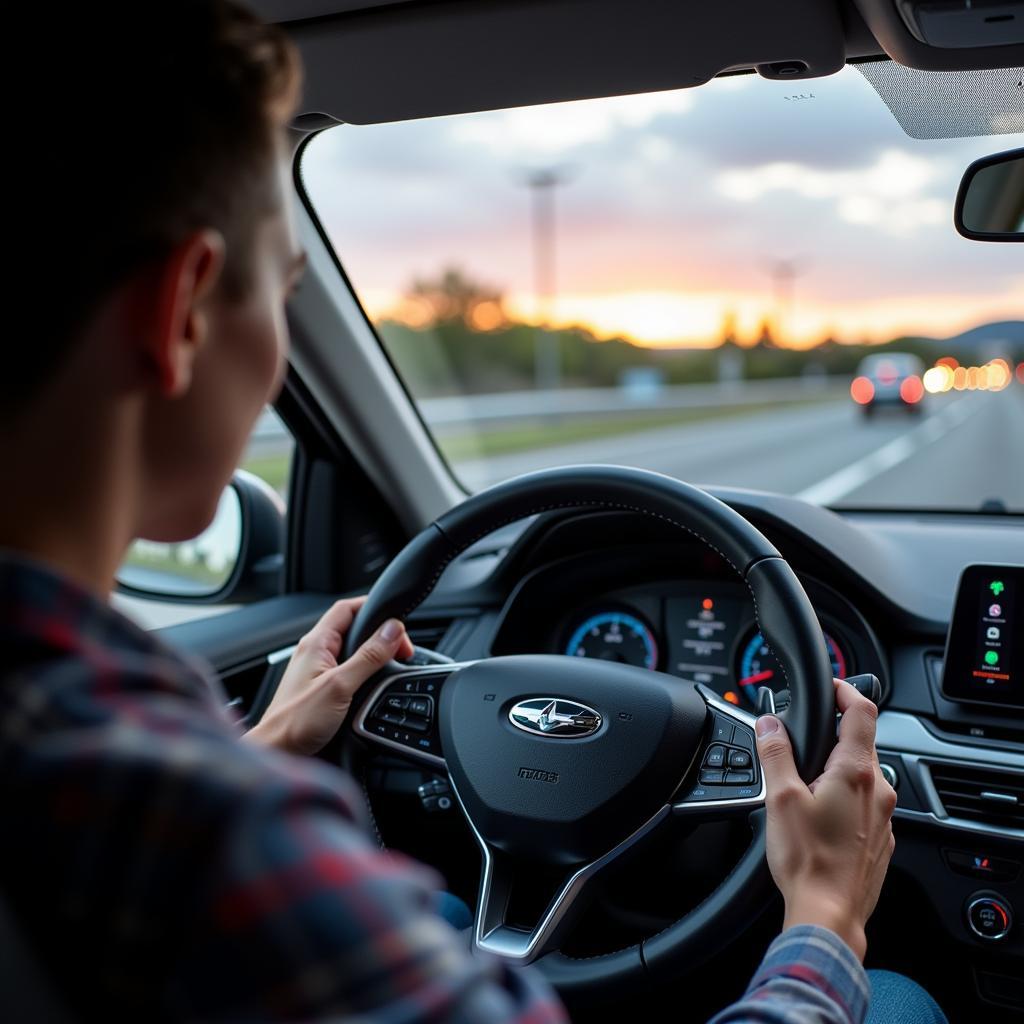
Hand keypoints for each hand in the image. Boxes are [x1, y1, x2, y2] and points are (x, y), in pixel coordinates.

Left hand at [245, 597, 413, 756]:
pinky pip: (348, 670)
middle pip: (353, 629)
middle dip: (380, 635)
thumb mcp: (340, 686)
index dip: (374, 608)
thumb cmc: (296, 722)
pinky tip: (374, 685)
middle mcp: (314, 653)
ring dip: (374, 655)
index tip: (397, 623)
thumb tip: (392, 630)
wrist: (277, 754)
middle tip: (401, 651)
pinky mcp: (321, 688)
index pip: (347, 608)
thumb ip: (368, 657)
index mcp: (316, 643)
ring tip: (392, 665)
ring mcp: (316, 671)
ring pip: (352, 651)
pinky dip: (365, 672)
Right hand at [755, 678, 896, 961]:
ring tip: (807, 780)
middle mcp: (878, 790)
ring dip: (839, 768)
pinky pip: (866, 805)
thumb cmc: (808, 861)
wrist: (829, 915)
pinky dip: (846, 798)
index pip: (862, 712)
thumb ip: (775, 753)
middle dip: (835, 734)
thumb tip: (769, 723)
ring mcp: (884, 817)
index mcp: (854, 772)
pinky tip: (821, 815)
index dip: (847, 691)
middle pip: (862, 743)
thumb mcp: (780, 798)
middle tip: (806, 736)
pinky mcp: (882, 840)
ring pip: (864, 776)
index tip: (832, 687)